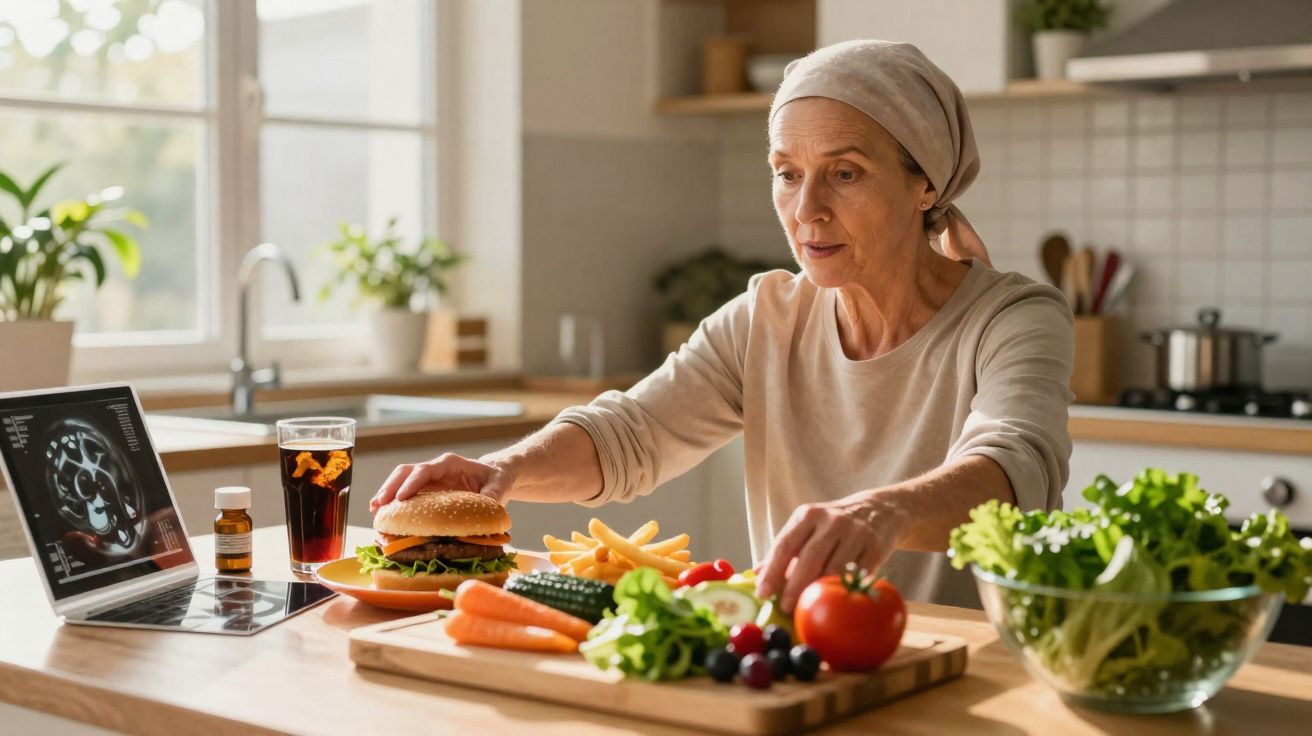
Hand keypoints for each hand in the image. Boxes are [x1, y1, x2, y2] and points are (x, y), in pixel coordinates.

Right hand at [369, 453, 515, 511]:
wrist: (493, 477)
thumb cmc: (496, 480)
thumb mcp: (499, 485)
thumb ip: (493, 494)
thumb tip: (487, 505)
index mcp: (450, 464)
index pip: (426, 469)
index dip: (413, 482)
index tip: (401, 497)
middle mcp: (435, 468)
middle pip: (407, 472)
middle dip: (391, 486)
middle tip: (379, 504)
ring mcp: (427, 478)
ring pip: (400, 480)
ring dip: (386, 492)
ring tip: (374, 509)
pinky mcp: (424, 489)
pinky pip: (403, 492)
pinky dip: (391, 501)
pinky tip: (382, 513)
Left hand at [754, 493, 907, 612]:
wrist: (880, 510)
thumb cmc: (834, 526)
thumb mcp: (808, 528)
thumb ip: (784, 550)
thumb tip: (756, 574)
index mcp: (808, 515)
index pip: (785, 544)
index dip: (773, 570)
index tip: (762, 593)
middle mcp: (831, 521)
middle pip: (810, 557)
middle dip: (795, 586)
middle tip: (785, 608)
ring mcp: (856, 533)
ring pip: (835, 569)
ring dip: (820, 592)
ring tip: (809, 609)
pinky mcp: (876, 547)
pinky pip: (858, 575)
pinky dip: (846, 591)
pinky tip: (837, 604)